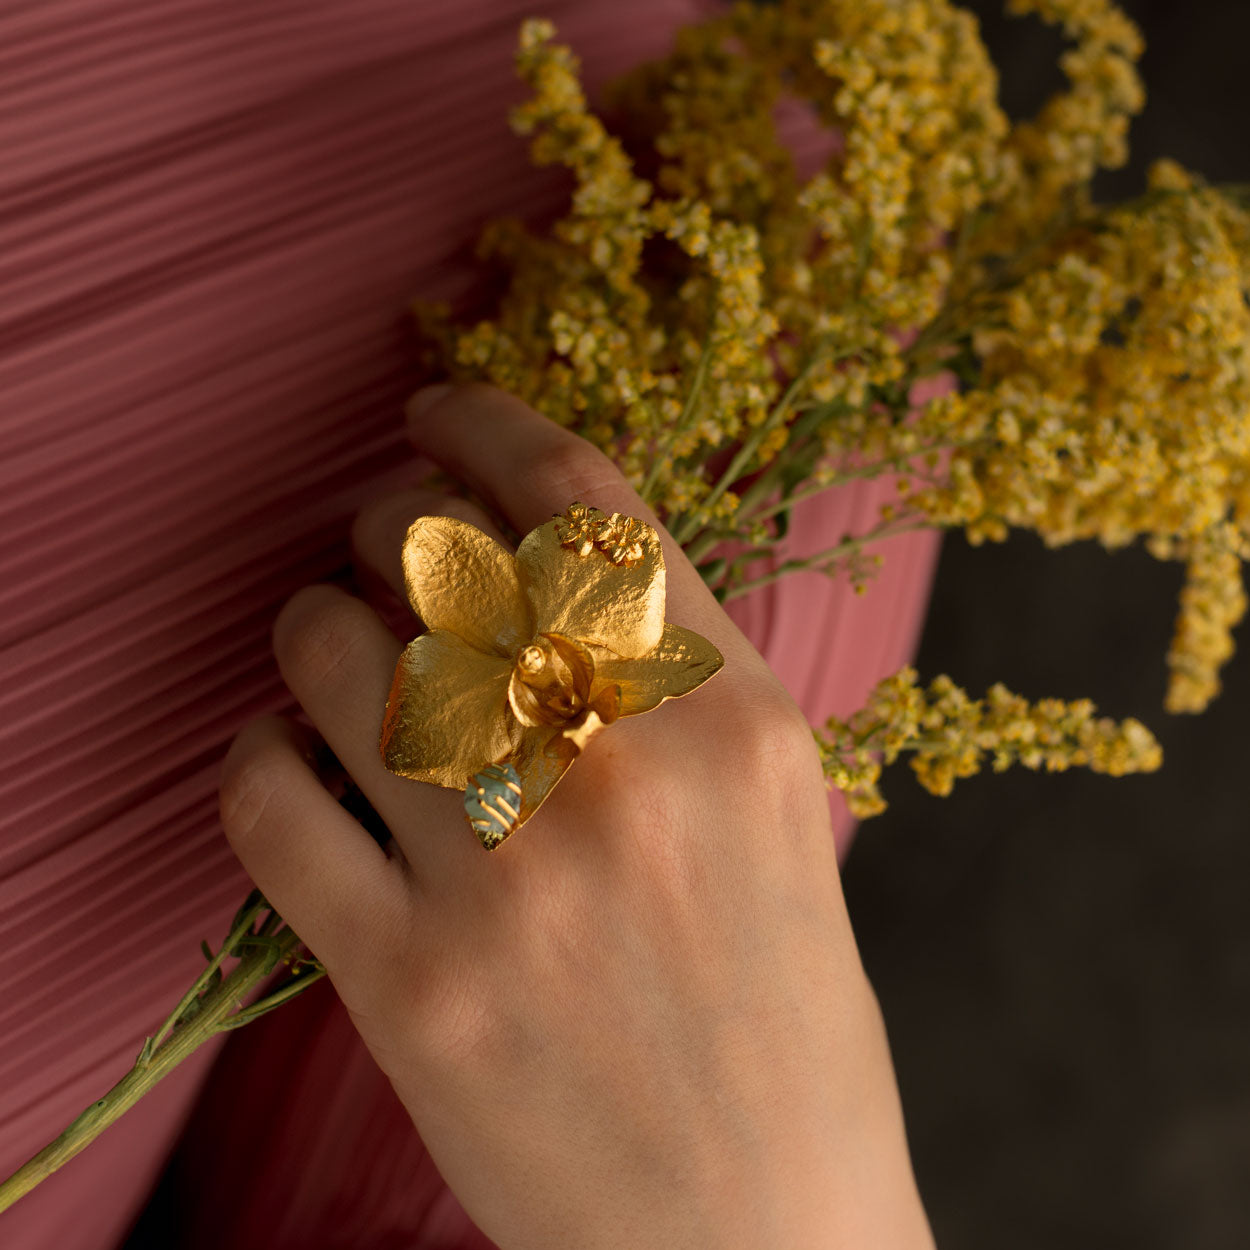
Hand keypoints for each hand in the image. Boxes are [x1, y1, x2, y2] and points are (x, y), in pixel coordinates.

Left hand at [219, 384, 933, 1248]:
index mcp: (737, 723)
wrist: (764, 1232)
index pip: (584, 503)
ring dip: (308, 624)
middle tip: (374, 542)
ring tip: (325, 644)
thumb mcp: (777, 812)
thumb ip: (674, 677)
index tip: (433, 413)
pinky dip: (255, 756)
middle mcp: (626, 776)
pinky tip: (285, 762)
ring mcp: (511, 881)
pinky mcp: (413, 990)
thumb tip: (542, 569)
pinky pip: (270, 804)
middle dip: (382, 519)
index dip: (487, 426)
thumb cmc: (783, 1018)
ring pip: (336, 652)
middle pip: (440, 553)